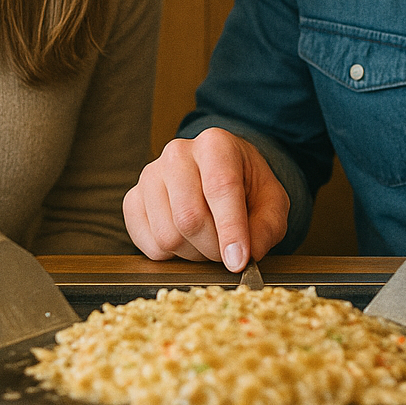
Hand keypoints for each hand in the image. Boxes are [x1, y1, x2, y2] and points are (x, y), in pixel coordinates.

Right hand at [124, 127, 289, 270]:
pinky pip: (149, 244)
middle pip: (189, 217)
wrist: (221, 174)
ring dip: (194, 253)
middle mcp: (177, 153)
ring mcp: (150, 175)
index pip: (220, 188)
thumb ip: (266, 228)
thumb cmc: (248, 187)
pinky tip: (186, 239)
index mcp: (215, 144)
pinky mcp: (133, 199)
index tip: (238, 261)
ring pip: (168, 235)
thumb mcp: (272, 203)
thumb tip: (246, 255)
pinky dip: (172, 255)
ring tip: (208, 240)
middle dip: (213, 247)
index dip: (230, 229)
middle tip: (229, 253)